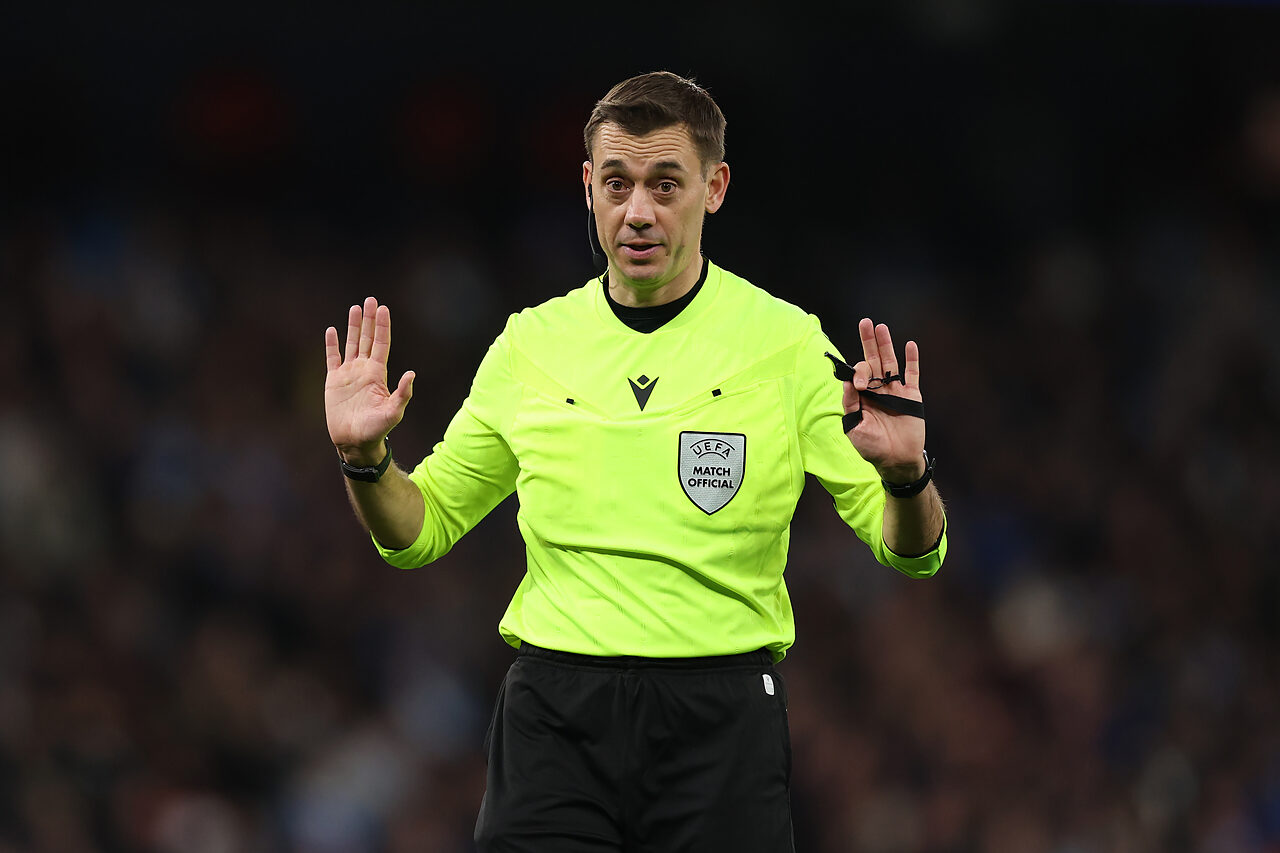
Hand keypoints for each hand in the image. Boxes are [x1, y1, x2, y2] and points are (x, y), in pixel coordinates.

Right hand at [324, 297, 414, 464]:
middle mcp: (364, 370)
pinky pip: (332, 358)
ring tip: (355, 308)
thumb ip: (403, 393)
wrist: (354, 441)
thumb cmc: (376, 429)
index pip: (381, 344)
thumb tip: (412, 373)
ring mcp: (348, 374)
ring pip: (351, 344)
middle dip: (369, 319)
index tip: (383, 308)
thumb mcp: (393, 412)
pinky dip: (331, 344)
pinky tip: (332, 330)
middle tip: (371, 299)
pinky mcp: (333, 381)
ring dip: (353, 326)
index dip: (382, 326)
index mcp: (378, 374)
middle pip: (367, 338)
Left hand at [842, 318, 925, 482]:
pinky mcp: (912, 396)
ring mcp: (895, 391)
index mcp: (862, 396)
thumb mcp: (854, 428)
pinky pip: (912, 374)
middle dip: (868, 342)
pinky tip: (909, 345)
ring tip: (881, 327)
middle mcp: (878, 390)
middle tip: (865, 323)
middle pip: (872, 360)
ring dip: (886, 345)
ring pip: (890, 362)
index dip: (858, 373)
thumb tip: (846, 381)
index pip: (858, 374)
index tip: (860, 386)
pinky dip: (912, 360)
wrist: (896, 461)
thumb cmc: (872, 447)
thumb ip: (850, 405)